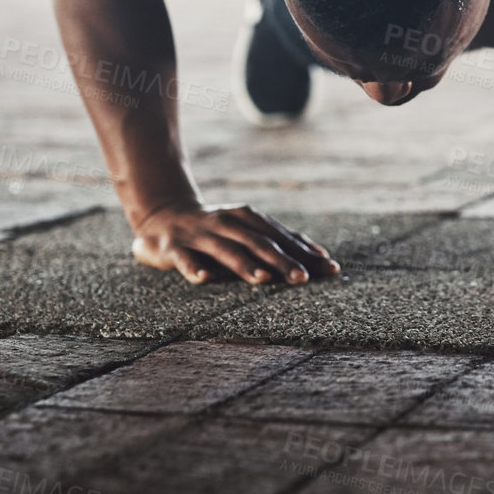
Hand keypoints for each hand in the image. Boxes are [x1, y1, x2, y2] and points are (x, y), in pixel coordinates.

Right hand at [130, 203, 340, 285]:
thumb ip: (279, 242)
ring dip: (245, 264)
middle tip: (303, 278)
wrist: (162, 215)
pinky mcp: (174, 247)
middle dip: (282, 260)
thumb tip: (321, 257)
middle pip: (258, 243)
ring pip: (226, 250)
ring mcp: (200, 234)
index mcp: (247, 218)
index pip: (282, 236)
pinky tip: (205, 278)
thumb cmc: (217, 229)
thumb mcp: (247, 230)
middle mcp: (227, 223)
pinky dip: (195, 268)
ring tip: (264, 278)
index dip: (306, 252)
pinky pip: (185, 259)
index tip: (330, 268)